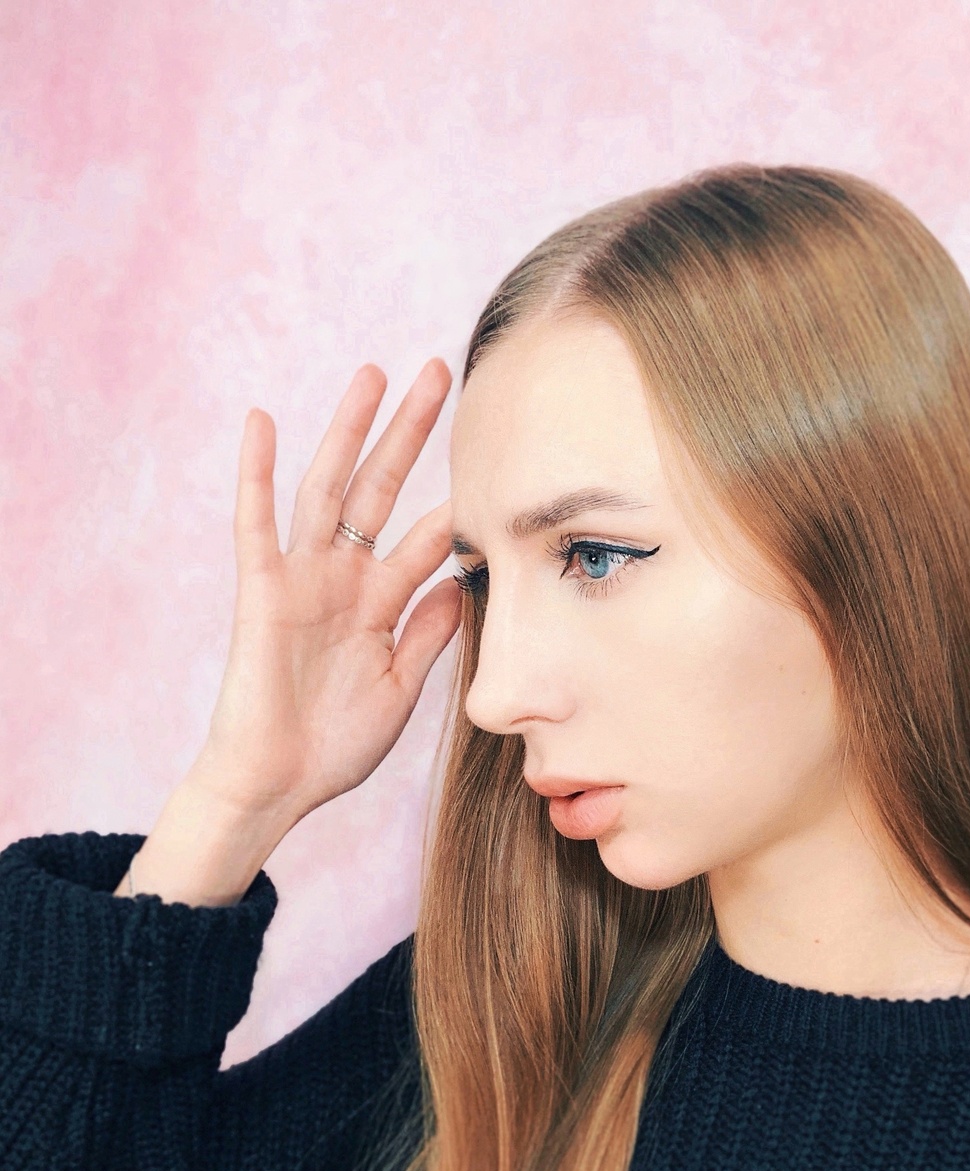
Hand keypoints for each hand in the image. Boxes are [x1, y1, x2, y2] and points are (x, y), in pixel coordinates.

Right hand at [187, 358, 461, 832]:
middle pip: (384, 488)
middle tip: (441, 372)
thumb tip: (466, 582)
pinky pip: (257, 523)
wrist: (278, 785)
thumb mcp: (403, 684)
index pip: (431, 536)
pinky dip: (257, 473)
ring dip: (349, 431)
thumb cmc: (337, 744)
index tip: (499, 455)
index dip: (463, 498)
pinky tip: (262, 423)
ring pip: (330, 488)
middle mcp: (346, 578)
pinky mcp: (263, 591)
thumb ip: (430, 631)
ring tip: (374, 374)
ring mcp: (304, 578)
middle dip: (411, 432)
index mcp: (383, 602)